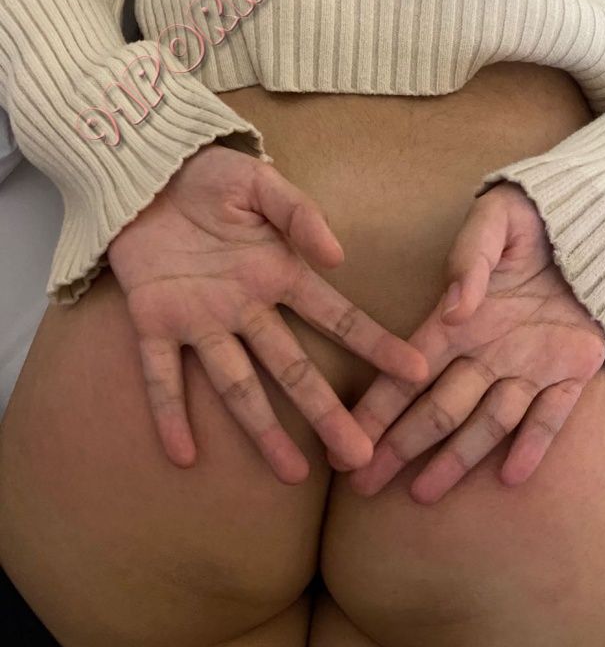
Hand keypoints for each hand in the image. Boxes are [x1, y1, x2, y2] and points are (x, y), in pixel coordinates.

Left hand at [107, 145, 427, 480]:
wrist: (148, 173)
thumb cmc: (212, 178)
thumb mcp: (262, 184)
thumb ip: (300, 214)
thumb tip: (338, 256)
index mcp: (278, 274)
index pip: (336, 318)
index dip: (375, 345)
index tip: (414, 371)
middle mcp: (246, 309)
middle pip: (291, 368)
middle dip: (325, 412)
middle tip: (359, 455)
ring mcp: (200, 320)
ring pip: (235, 383)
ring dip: (260, 428)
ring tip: (290, 473)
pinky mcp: (152, 320)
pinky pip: (159, 374)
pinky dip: (169, 412)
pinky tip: (184, 456)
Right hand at [338, 183, 604, 501]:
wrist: (586, 222)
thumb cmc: (528, 220)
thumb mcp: (493, 222)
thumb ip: (469, 261)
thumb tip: (453, 310)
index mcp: (456, 323)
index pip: (406, 374)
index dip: (377, 408)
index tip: (348, 439)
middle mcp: (485, 353)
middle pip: (437, 409)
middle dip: (400, 446)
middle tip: (366, 483)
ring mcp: (527, 366)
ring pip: (488, 422)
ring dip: (457, 457)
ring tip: (424, 494)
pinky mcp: (571, 370)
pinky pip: (552, 415)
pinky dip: (534, 445)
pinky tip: (510, 477)